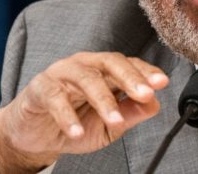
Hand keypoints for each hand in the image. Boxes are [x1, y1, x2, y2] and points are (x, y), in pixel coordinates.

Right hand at [0, 52, 168, 172]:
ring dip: (103, 99)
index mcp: (104, 71)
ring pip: (86, 78)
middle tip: (145, 94)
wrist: (35, 135)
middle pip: (110, 62)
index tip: (162, 83)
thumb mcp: (107, 126)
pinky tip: (76, 131)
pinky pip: (55, 97)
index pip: (129, 64)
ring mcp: (61, 73)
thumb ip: (130, 115)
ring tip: (114, 120)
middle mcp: (85, 65)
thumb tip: (154, 105)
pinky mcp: (40, 88)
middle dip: (130, 78)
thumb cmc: (74, 123)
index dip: (146, 72)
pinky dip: (67, 116)